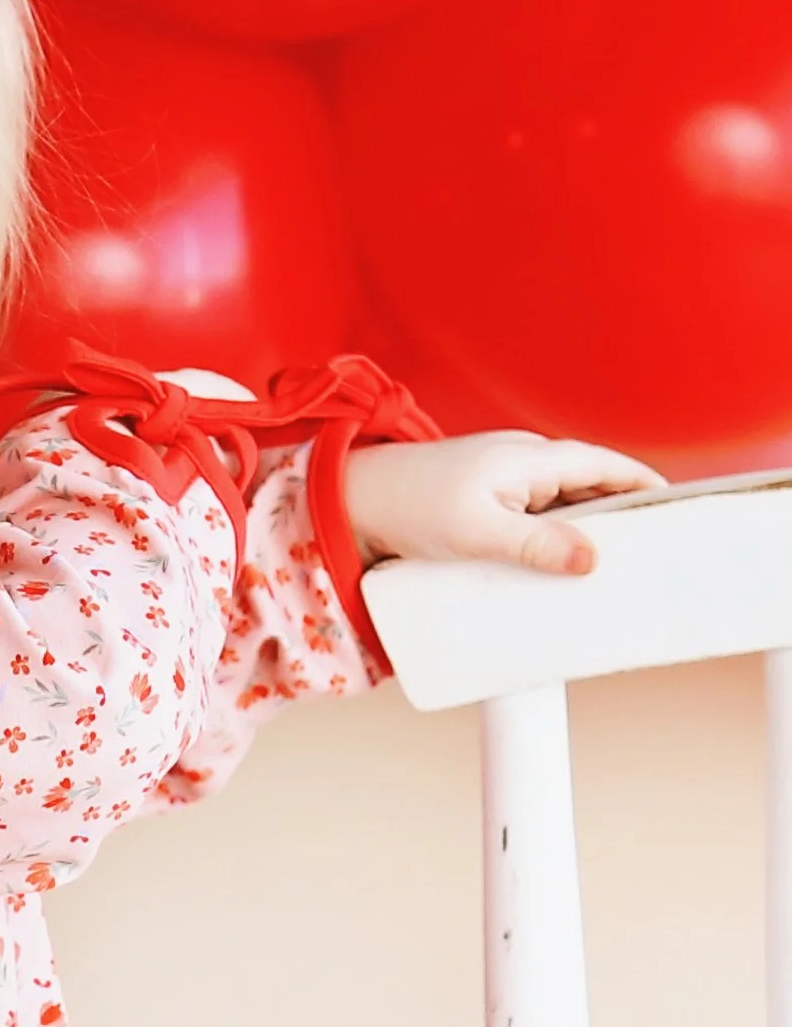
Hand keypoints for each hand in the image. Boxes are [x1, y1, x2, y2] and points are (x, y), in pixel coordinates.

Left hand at [343, 431, 664, 577]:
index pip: (605, 465)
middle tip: (648, 551)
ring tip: (607, 568)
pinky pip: (532, 514)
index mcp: (529, 459)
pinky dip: (551, 534)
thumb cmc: (409, 506)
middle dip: (620, 511)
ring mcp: (501, 478)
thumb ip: (535, 545)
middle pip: (589, 483)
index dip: (644, 484)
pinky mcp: (482, 498)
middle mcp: (521, 461)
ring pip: (560, 502)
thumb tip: (592, 558)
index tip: (676, 508)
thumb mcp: (478, 532)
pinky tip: (553, 565)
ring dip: (583, 527)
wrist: (351, 498)